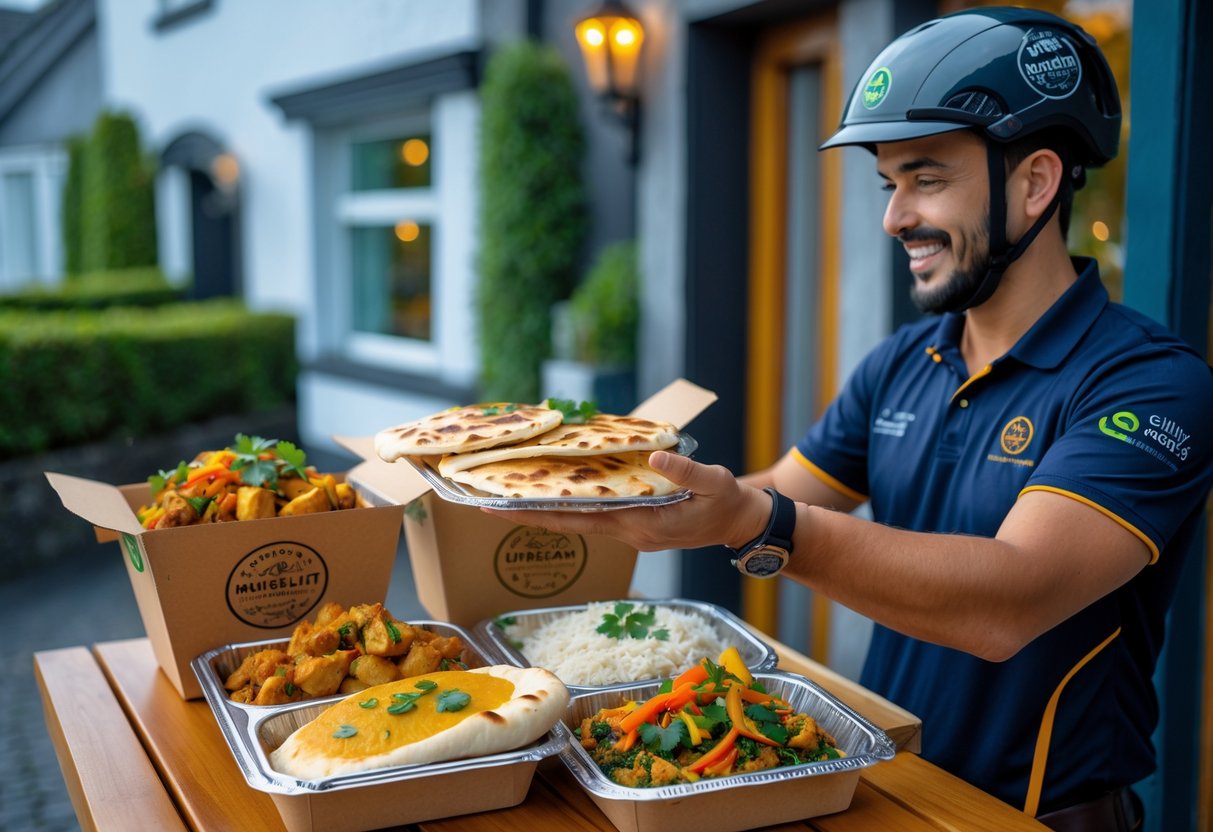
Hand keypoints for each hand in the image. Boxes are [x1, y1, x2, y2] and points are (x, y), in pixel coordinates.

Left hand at [480, 450, 771, 551]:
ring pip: (577, 521)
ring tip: (508, 495)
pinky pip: (593, 515)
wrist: (739, 523)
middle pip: (567, 524)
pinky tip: (554, 491)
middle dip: (525, 515)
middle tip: (483, 503)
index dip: (536, 515)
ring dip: (544, 510)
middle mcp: (627, 532)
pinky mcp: (633, 524)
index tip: (499, 510)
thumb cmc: (726, 502)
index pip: (577, 521)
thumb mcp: (713, 481)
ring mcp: (629, 531)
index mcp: (639, 525)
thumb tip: (656, 455)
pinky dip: (570, 506)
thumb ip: (686, 470)